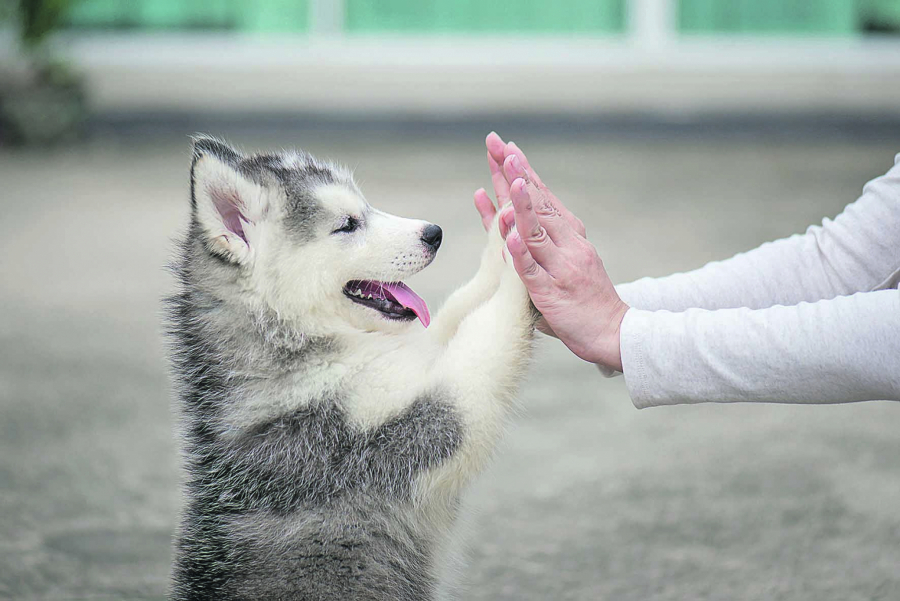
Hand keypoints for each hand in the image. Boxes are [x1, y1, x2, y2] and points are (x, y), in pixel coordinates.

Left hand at [473, 133, 586, 336]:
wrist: (614, 333)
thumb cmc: (585, 299)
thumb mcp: (564, 262)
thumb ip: (538, 243)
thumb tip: (509, 222)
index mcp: (569, 236)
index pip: (542, 197)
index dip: (523, 172)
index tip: (507, 148)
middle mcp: (568, 245)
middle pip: (537, 204)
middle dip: (516, 174)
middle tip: (500, 146)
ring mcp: (560, 268)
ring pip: (537, 231)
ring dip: (522, 204)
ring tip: (509, 179)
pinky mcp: (552, 293)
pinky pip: (532, 271)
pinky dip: (520, 253)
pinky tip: (510, 236)